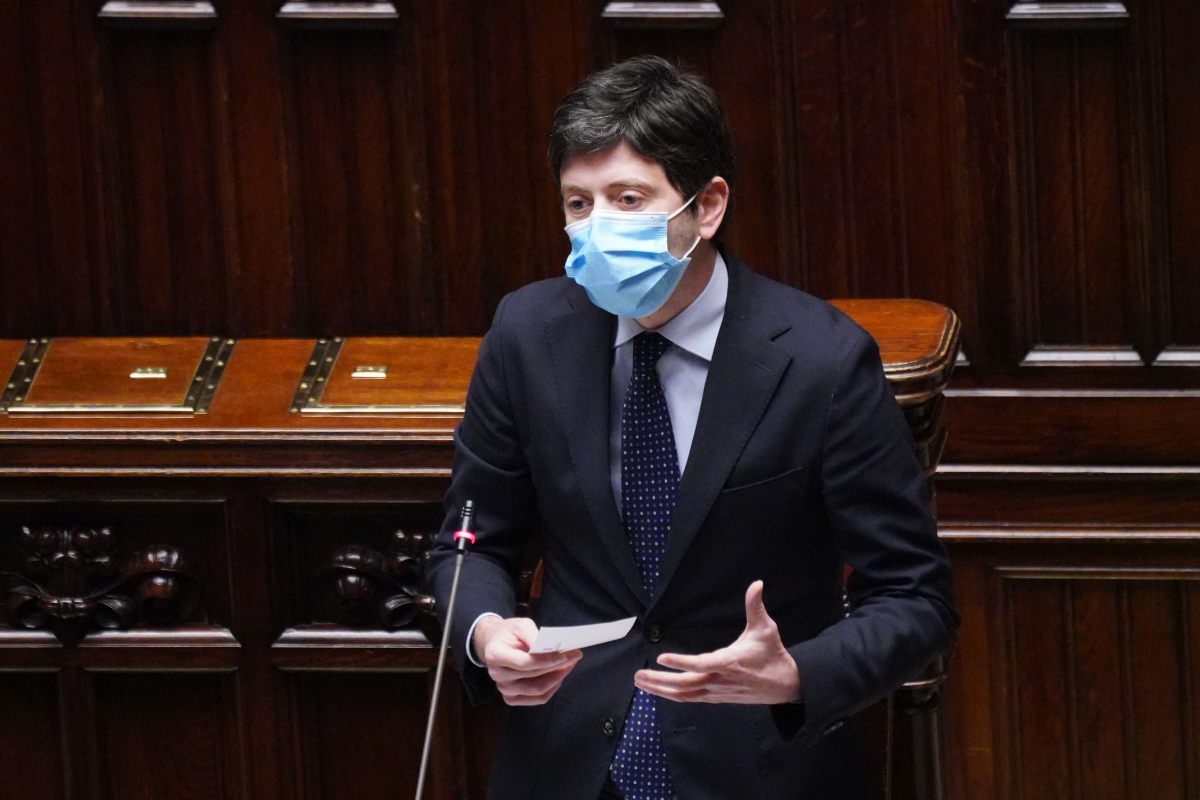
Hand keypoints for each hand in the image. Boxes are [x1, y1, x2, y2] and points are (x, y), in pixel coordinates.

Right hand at [473, 616, 581, 705]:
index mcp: (495, 654)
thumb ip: (535, 636)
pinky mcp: (512, 698)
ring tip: (569, 664)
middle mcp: (497, 675)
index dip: (547, 660)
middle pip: (533, 676)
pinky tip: (560, 675)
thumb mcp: (521, 625)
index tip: (565, 655)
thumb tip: (552, 650)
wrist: (495, 643)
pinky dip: (552, 687)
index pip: (525, 662)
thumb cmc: (510, 632)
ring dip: (557, 677)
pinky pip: (538, 698)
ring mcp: (504, 689)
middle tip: (574, 655)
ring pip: (538, 690)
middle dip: (557, 666)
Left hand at [634, 580, 801, 704]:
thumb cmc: (772, 655)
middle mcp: (720, 680)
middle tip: (638, 674)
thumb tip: (756, 584)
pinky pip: (690, 698)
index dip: (681, 663)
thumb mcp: (765, 628)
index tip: (661, 658)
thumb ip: (755, 606)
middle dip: (659, 680)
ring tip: (640, 681)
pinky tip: (659, 689)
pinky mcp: (717, 697)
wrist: (786, 685)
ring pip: (684, 695)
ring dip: (660, 689)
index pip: (701, 664)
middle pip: (684, 685)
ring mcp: (717, 692)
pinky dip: (672, 694)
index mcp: (730, 662)